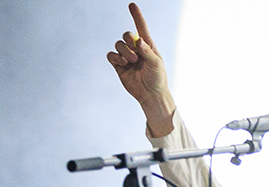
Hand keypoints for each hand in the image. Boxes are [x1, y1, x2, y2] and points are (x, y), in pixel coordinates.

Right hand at [106, 3, 175, 136]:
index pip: (141, 28)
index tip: (132, 5)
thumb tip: (139, 41)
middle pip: (126, 35)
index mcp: (148, 46)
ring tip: (131, 62)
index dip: (136, 16)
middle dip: (129, 41)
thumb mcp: (156, 63)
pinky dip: (115, 57)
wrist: (151, 95)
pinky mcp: (119, 66)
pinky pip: (111, 55)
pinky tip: (123, 64)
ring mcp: (127, 57)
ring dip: (124, 51)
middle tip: (136, 55)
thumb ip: (147, 51)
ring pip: (118, 44)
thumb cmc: (157, 79)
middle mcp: (136, 49)